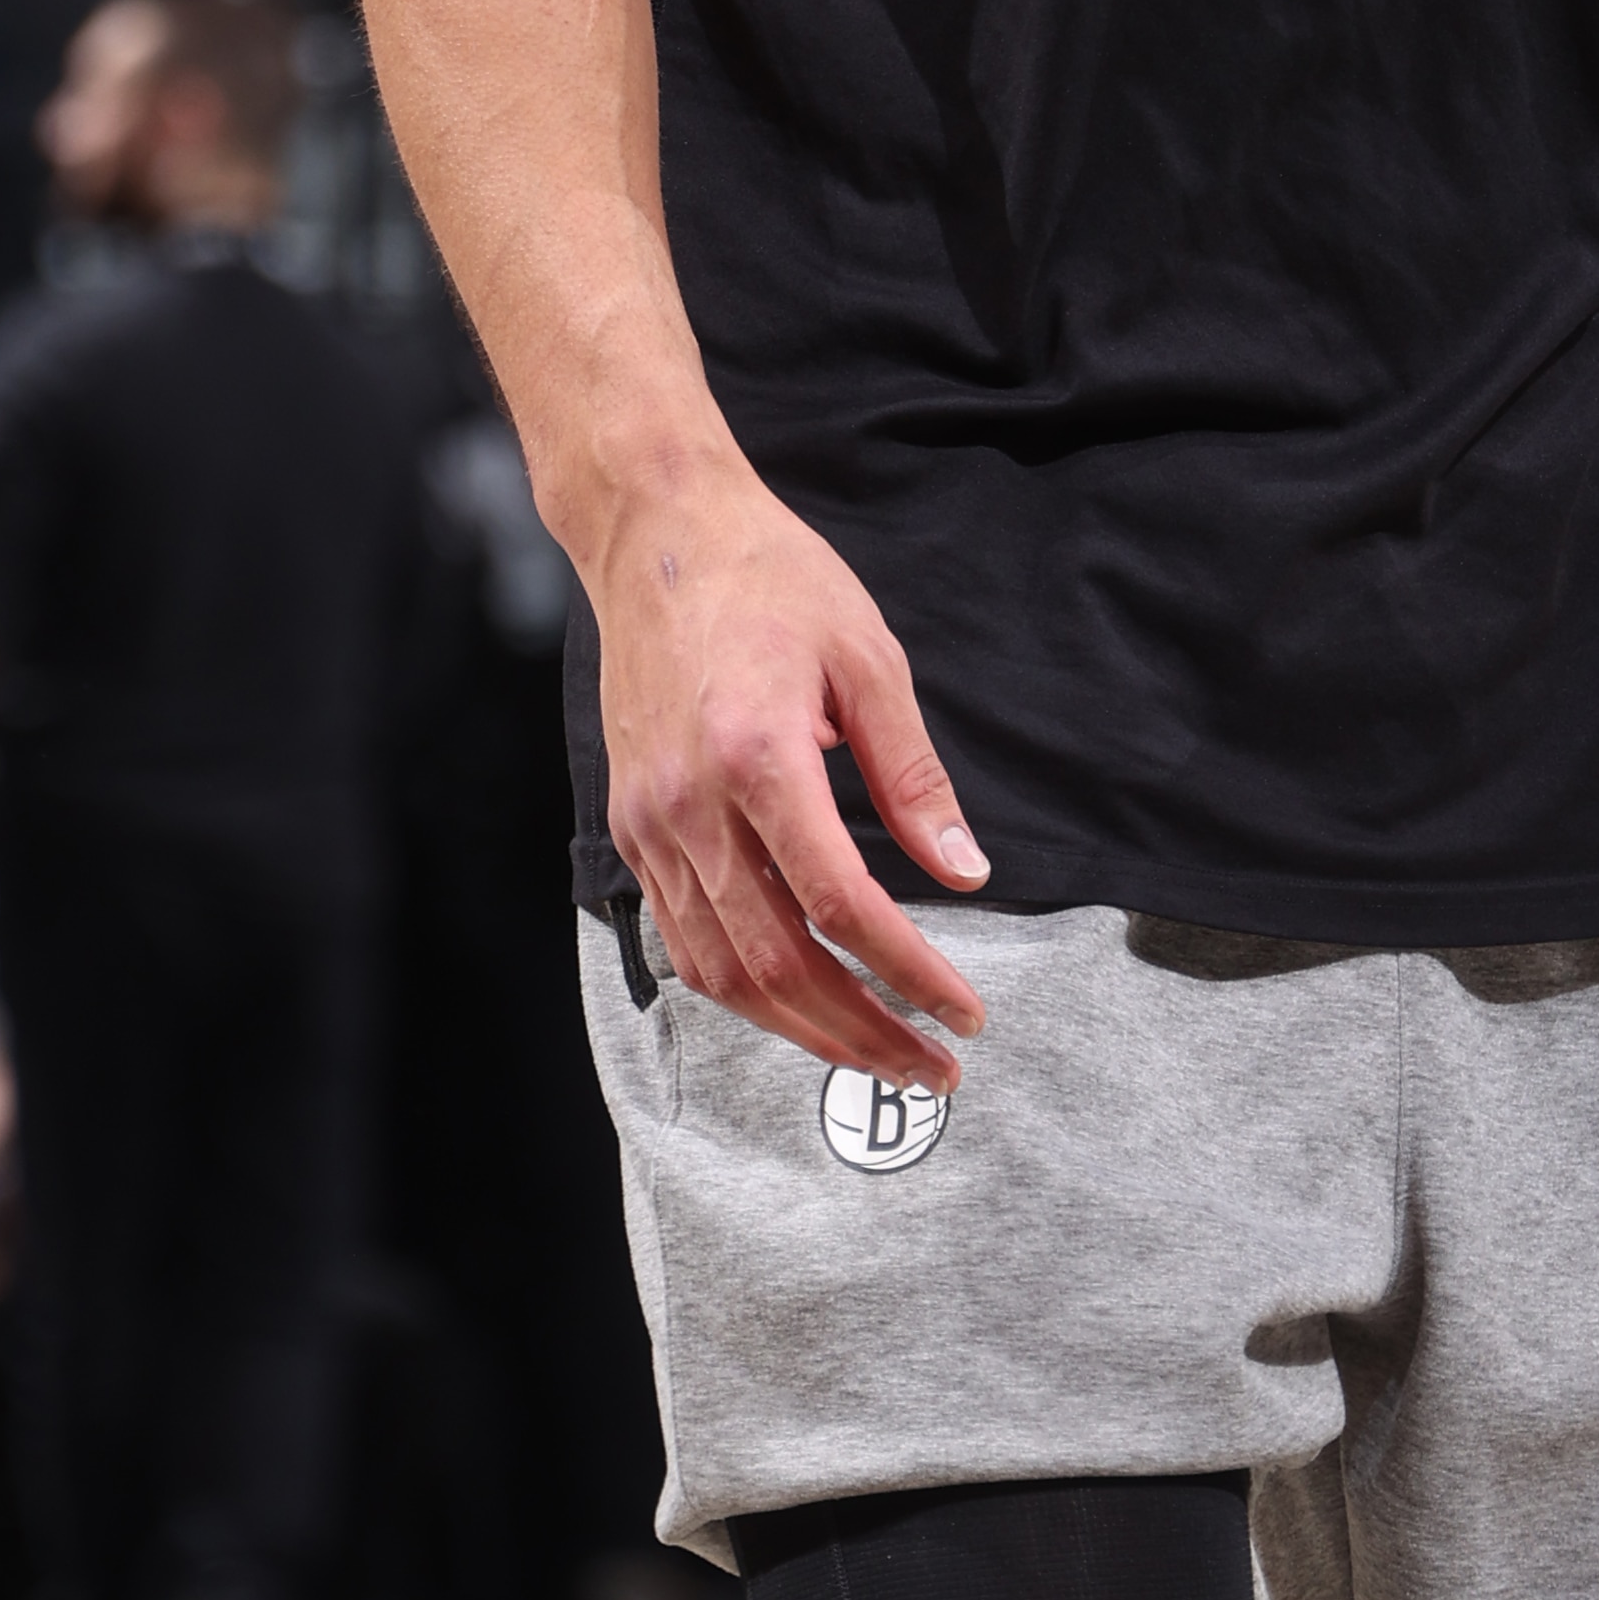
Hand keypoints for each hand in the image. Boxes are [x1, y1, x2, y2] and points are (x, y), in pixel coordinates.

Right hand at [594, 447, 988, 1088]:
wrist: (658, 532)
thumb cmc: (770, 577)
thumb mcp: (869, 656)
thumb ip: (914, 774)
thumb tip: (965, 871)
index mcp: (759, 755)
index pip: (843, 905)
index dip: (910, 974)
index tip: (965, 1012)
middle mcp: (692, 804)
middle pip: (780, 963)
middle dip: (865, 1033)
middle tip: (936, 1067)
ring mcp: (651, 822)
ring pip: (723, 972)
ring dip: (804, 1030)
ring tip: (877, 1053)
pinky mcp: (633, 823)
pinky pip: (685, 939)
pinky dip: (745, 989)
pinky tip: (800, 1000)